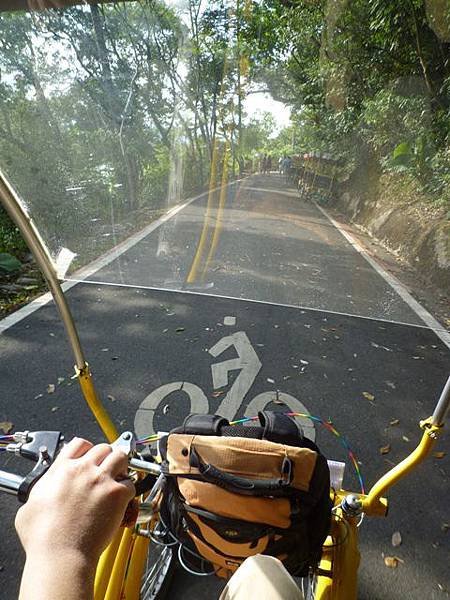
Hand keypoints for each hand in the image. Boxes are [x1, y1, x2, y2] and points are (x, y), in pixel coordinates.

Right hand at [15, 437, 135, 563]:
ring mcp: (101, 480)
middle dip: (106, 458)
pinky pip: (131, 482)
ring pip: (121, 456)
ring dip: (122, 466)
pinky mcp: (117, 494)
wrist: (60, 554)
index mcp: (62, 469)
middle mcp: (83, 470)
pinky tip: (122, 500)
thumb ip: (43, 488)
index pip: (79, 443)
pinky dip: (129, 490)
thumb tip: (47, 489)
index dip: (86, 449)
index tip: (89, 457)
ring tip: (118, 477)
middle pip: (103, 448)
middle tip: (105, 470)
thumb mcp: (31, 504)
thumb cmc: (43, 537)